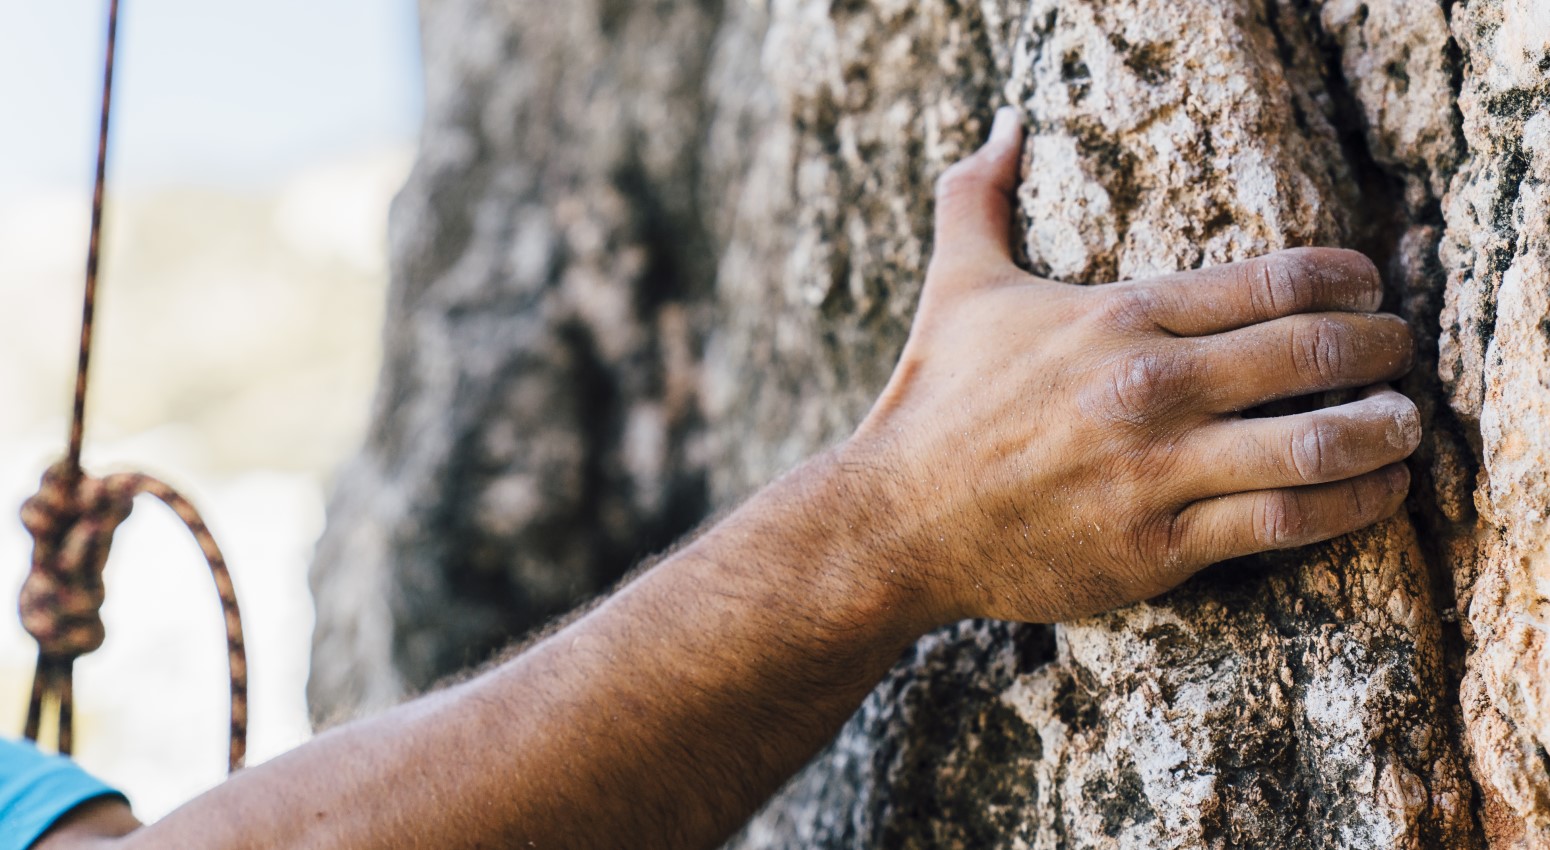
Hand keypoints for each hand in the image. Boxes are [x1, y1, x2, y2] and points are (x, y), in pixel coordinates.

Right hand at [848, 107, 1417, 624]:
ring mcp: (1158, 470)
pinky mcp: (1159, 546)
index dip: (1346, 277)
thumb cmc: (934, 401)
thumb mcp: (956, 285)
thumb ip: (980, 196)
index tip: (1368, 286)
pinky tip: (1374, 493)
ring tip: (1403, 427)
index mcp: (1118, 316)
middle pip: (1314, 353)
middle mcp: (1149, 388)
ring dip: (1384, 431)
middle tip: (1396, 350)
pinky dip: (1351, 507)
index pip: (1274, 279)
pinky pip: (1285, 523)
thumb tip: (1004, 125)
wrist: (896, 522)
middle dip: (1380, 347)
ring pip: (1317, 444)